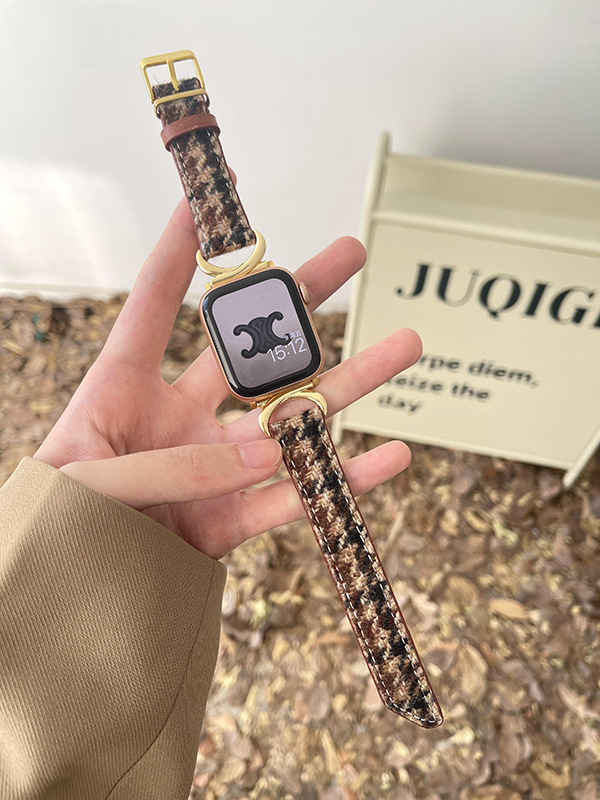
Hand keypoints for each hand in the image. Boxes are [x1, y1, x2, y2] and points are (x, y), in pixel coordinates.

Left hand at [34, 197, 421, 558]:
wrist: (56, 599)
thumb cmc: (50, 527)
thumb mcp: (89, 481)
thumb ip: (171, 465)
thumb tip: (266, 453)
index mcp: (120, 390)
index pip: (154, 305)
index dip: (180, 252)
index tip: (210, 201)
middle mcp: (176, 419)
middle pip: (250, 349)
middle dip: (301, 301)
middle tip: (349, 255)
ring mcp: (210, 468)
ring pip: (292, 420)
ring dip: (350, 383)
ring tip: (404, 345)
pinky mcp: (228, 523)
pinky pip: (293, 500)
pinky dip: (341, 482)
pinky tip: (389, 458)